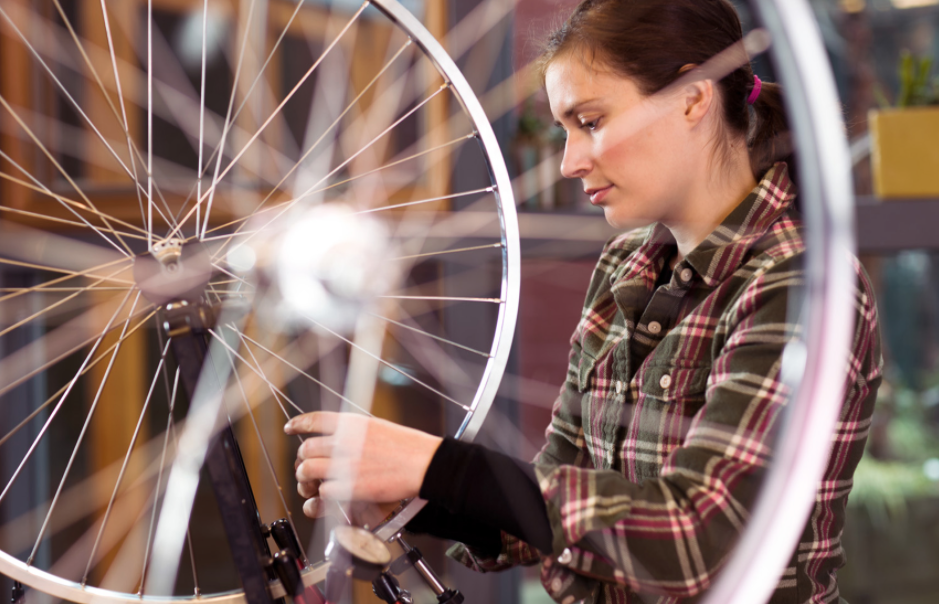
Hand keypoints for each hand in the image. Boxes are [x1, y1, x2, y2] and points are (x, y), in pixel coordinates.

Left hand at [285, 411, 441, 503]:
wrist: (424, 464)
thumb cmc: (407, 447)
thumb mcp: (378, 427)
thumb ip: (354, 432)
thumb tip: (336, 439)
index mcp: (352, 423)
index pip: (314, 419)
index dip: (298, 424)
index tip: (290, 428)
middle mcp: (345, 441)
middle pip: (306, 448)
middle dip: (302, 459)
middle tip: (306, 466)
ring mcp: (345, 464)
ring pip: (308, 470)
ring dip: (306, 478)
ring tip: (311, 483)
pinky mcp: (349, 487)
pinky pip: (323, 492)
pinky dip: (323, 496)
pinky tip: (331, 494)